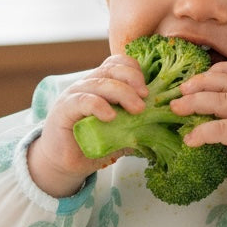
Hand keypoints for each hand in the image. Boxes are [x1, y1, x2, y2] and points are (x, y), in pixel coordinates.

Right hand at [27, 55, 147, 197]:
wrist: (64, 163)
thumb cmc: (92, 145)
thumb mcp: (120, 133)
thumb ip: (137, 127)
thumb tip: (162, 128)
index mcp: (101, 84)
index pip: (117, 64)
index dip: (134, 70)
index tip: (147, 89)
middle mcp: (87, 84)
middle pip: (111, 70)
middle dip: (132, 80)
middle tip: (145, 99)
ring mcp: (74, 94)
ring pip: (100, 83)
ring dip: (122, 93)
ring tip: (137, 109)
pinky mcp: (64, 109)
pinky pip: (83, 100)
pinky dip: (99, 105)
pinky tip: (111, 116)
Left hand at [172, 61, 226, 202]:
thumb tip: (197, 98)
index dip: (213, 72)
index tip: (194, 80)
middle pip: (224, 83)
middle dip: (197, 85)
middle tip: (179, 92)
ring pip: (219, 101)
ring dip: (193, 103)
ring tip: (176, 109)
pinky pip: (219, 128)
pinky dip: (201, 132)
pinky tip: (190, 139)